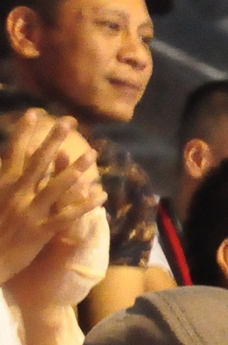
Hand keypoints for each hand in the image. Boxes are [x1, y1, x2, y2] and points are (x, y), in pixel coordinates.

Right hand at [0, 111, 100, 286]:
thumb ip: (0, 180)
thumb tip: (5, 163)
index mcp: (1, 184)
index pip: (13, 152)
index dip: (24, 133)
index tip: (34, 113)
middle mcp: (16, 194)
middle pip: (38, 162)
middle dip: (53, 140)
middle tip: (68, 121)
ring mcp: (30, 211)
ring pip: (56, 186)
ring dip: (76, 169)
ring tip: (93, 154)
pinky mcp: (41, 231)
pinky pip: (67, 215)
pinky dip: (84, 205)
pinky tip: (101, 195)